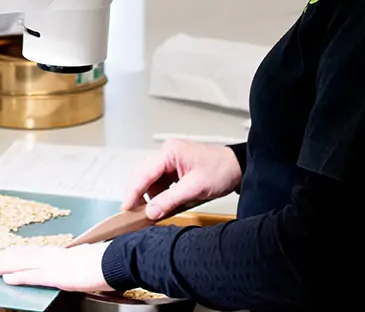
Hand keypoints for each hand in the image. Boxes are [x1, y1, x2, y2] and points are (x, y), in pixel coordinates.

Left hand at [0, 243, 113, 292]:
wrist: (118, 259)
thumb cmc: (106, 261)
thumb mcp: (84, 263)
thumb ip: (70, 265)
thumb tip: (67, 268)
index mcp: (60, 253)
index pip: (31, 252)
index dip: (14, 253)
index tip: (0, 254)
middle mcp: (54, 255)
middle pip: (22, 255)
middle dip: (1, 257)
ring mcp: (55, 264)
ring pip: (23, 263)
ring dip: (3, 265)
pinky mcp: (60, 275)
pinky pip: (35, 276)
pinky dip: (19, 276)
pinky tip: (7, 278)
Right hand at [121, 140, 241, 219]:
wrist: (238, 168)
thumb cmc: (221, 170)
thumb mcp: (195, 188)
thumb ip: (170, 200)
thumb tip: (151, 211)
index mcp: (169, 152)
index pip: (144, 173)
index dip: (133, 192)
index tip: (126, 208)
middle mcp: (166, 153)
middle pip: (142, 174)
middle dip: (137, 194)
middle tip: (132, 213)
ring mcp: (170, 160)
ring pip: (149, 179)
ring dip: (149, 196)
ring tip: (150, 212)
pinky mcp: (174, 168)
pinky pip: (159, 182)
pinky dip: (158, 195)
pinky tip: (161, 205)